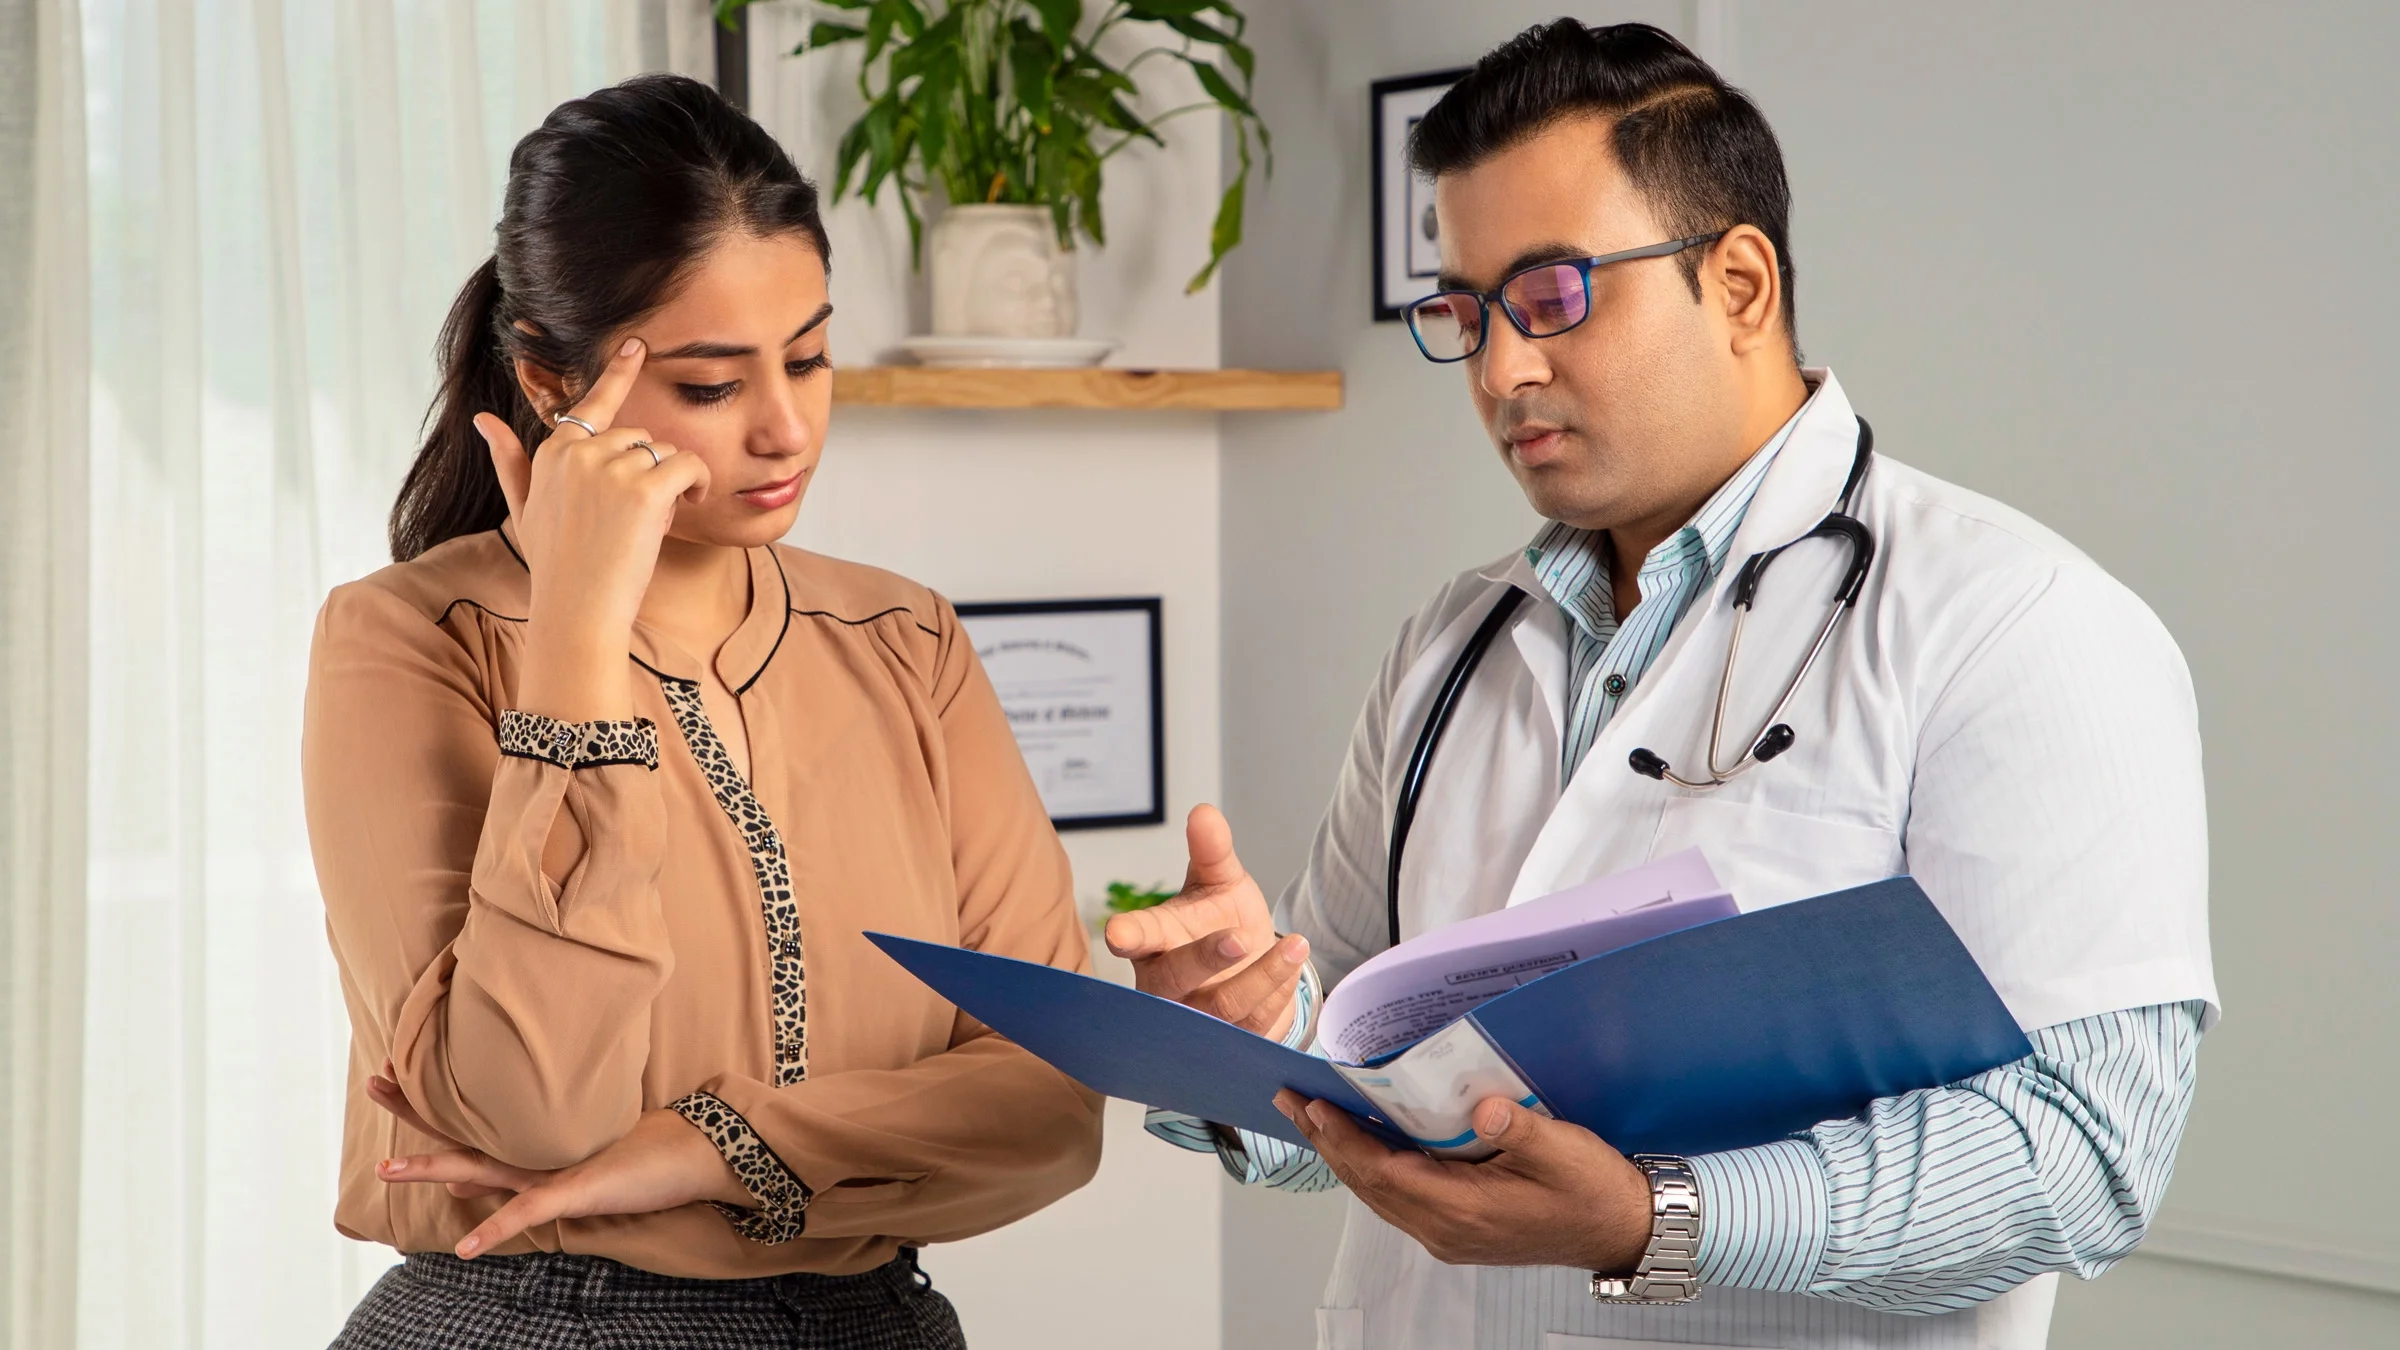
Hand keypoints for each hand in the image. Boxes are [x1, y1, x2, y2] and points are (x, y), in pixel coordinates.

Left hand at [368, 1061, 748, 1258]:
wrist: (694, 1150)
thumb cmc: (639, 1158)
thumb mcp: (568, 1167)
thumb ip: (510, 1173)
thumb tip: (458, 1175)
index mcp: (529, 1142)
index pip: (466, 1120)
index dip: (427, 1101)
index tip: (389, 1075)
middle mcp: (533, 1150)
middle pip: (461, 1130)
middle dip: (414, 1109)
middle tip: (372, 1083)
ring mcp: (552, 1168)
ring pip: (482, 1166)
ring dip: (434, 1167)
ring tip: (389, 1168)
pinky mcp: (577, 1190)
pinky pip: (529, 1213)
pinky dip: (497, 1230)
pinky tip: (466, 1248)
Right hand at [476, 338, 711, 721]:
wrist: (577, 609)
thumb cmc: (556, 565)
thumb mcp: (525, 511)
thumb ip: (509, 462)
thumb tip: (484, 420)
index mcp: (553, 452)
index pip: (592, 403)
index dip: (618, 372)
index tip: (637, 345)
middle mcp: (579, 451)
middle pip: (641, 437)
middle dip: (651, 470)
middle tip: (641, 515)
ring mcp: (610, 467)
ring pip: (666, 453)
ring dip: (674, 482)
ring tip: (656, 521)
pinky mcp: (644, 488)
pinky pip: (689, 466)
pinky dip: (698, 484)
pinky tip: (686, 509)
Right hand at [1104, 804, 1308, 1038]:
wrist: (1249, 972)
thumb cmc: (1221, 922)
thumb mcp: (1220, 882)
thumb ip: (1212, 850)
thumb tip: (1204, 812)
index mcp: (1154, 942)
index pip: (1136, 937)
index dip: (1128, 935)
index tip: (1118, 932)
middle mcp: (1166, 986)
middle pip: (1177, 977)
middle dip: (1206, 958)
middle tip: (1238, 938)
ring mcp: (1195, 1019)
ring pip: (1222, 1007)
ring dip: (1261, 976)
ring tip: (1296, 945)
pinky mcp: (1227, 1043)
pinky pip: (1252, 1026)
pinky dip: (1277, 994)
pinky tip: (1294, 966)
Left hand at [1274, 1089, 1654, 1272]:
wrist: (1619, 1229)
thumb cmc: (1593, 1190)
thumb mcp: (1565, 1152)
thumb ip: (1521, 1129)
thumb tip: (1484, 1106)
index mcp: (1465, 1211)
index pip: (1385, 1173)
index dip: (1345, 1138)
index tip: (1316, 1105)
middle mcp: (1445, 1230)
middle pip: (1369, 1185)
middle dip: (1327, 1141)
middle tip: (1291, 1100)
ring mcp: (1447, 1235)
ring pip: (1378, 1193)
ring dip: (1343, 1154)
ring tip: (1311, 1116)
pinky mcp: (1455, 1229)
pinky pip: (1397, 1196)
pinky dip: (1371, 1167)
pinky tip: (1361, 1141)